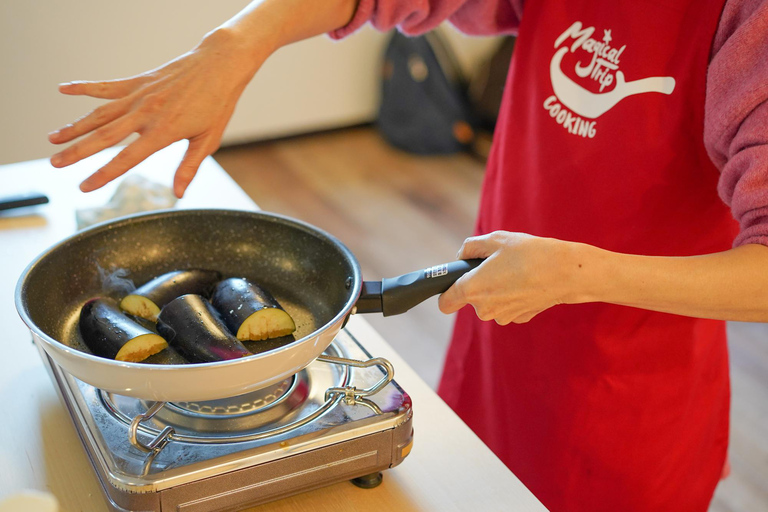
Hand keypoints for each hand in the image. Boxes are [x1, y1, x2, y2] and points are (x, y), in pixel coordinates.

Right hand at [48, 28, 268, 196]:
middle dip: (77, 152)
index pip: (126, 159)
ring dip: (74, 126)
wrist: (218, 66)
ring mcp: (139, 96)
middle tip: (55, 163)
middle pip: (104, 136)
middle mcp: (145, 114)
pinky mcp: (138, 82)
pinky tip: (63, 89)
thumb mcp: (207, 140)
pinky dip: (84, 87)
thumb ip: (189, 167)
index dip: (103, 174)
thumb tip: (178, 194)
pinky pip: (106, 86)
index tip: (83, 186)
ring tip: (53, 138)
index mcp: (162, 132)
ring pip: (99, 113)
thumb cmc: (217, 105)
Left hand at [438, 231, 585, 323]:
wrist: (565, 272)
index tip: (453, 283)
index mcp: (473, 289)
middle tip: (497, 265)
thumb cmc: (529, 253)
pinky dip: (513, 295)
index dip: (446, 292)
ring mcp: (502, 316)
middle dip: (479, 283)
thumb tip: (462, 256)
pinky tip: (527, 282)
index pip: (445, 303)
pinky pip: (507, 306)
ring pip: (490, 302)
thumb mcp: (496, 239)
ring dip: (497, 289)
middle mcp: (485, 308)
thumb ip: (471, 247)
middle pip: (471, 299)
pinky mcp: (519, 318)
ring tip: (516, 271)